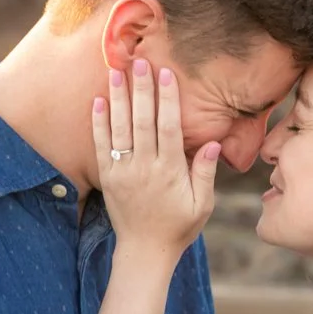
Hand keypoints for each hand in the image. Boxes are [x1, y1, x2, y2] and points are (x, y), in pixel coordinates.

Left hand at [93, 60, 220, 259]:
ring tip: (115, 71)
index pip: (168, 127)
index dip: (168, 99)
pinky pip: (100, 145)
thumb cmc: (179, 227)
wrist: (145, 252)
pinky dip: (98, 123)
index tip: (167, 74)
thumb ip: (205, 173)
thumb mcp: (202, 204)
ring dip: (117, 98)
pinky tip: (98, 101)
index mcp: (170, 171)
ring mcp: (123, 172)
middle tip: (139, 61)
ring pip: (119, 128)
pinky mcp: (108, 177)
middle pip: (142, 121)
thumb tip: (214, 143)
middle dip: (141, 89)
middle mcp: (144, 168)